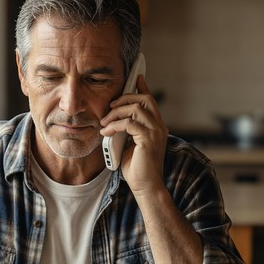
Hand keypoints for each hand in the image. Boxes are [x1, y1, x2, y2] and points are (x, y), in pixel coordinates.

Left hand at [99, 75, 168, 195]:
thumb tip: (114, 119)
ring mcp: (155, 132)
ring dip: (116, 112)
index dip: (142, 87)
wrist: (145, 187)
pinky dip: (115, 125)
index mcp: (156, 126)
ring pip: (136, 108)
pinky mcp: (148, 139)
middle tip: (110, 106)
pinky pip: (129, 123)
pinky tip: (106, 132)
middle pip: (144, 99)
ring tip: (104, 122)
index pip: (150, 101)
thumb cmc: (136, 168)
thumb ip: (127, 130)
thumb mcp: (129, 144)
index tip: (135, 77)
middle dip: (125, 97)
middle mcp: (159, 126)